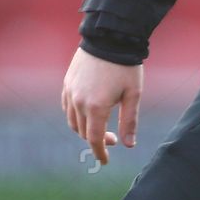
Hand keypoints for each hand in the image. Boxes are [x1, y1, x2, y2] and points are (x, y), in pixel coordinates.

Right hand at [62, 47, 142, 164]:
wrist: (109, 37)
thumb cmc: (125, 66)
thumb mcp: (133, 94)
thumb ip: (129, 121)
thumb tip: (129, 145)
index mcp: (96, 106)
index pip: (94, 139)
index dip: (99, 153)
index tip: (104, 161)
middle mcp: (79, 101)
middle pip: (83, 132)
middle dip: (96, 140)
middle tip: (112, 138)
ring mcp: (70, 92)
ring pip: (72, 121)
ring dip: (84, 129)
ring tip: (100, 126)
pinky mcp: (67, 83)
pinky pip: (66, 107)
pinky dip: (75, 116)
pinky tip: (87, 113)